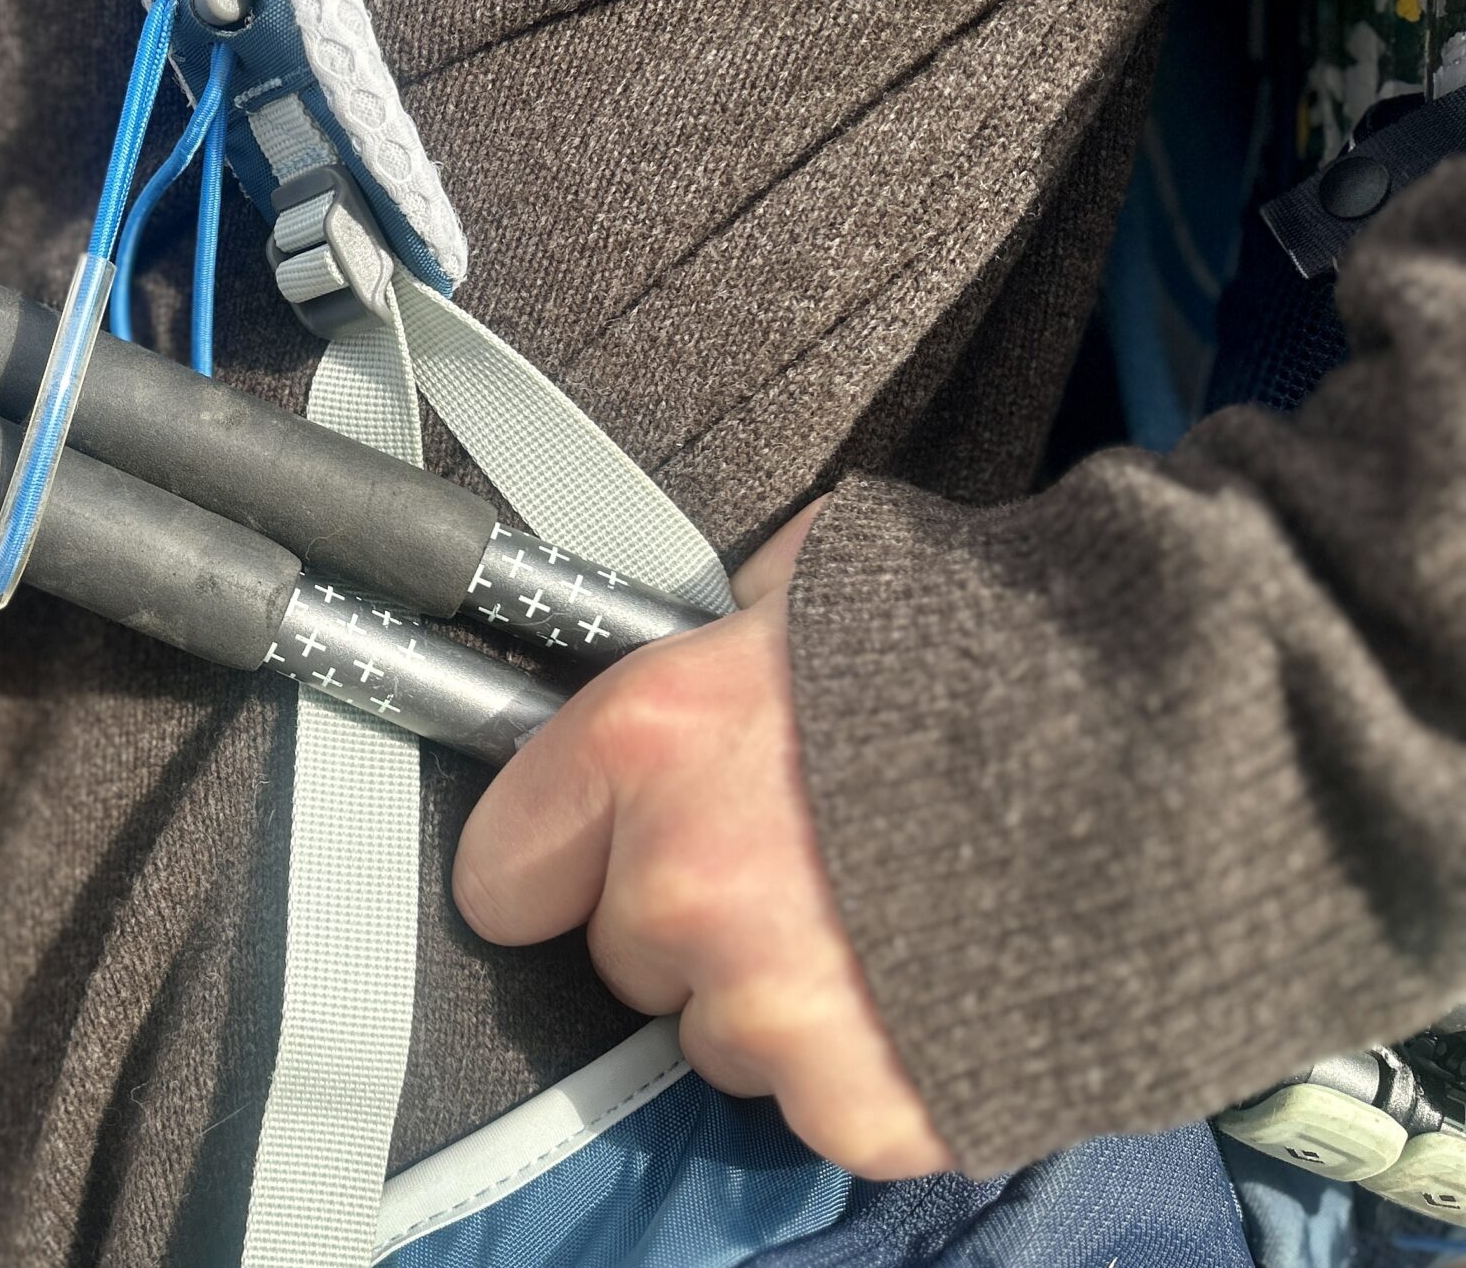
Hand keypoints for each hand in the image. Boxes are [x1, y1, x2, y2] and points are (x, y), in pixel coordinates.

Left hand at [453, 500, 953, 1179]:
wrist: (1186, 761)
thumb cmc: (1003, 650)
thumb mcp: (822, 583)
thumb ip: (726, 632)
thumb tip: (703, 637)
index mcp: (646, 743)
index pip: (506, 867)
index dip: (561, 863)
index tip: (602, 860)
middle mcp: (680, 885)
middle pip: (629, 957)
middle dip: (699, 923)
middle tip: (810, 868)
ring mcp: (769, 1008)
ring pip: (725, 1040)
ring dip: (787, 1000)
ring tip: (896, 923)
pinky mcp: (861, 1107)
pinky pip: (822, 1109)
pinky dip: (876, 1071)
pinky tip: (942, 990)